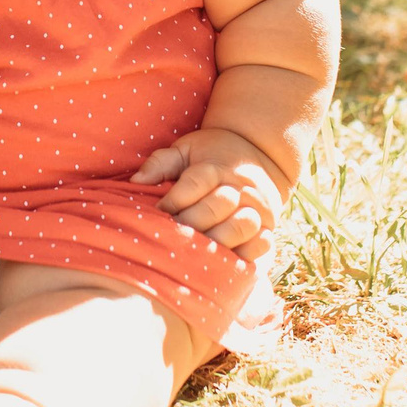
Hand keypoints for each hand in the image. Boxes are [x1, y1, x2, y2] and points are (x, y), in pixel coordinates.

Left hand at [132, 128, 285, 260]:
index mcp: (216, 166)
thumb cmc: (212, 156)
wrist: (259, 155)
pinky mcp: (270, 226)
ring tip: (196, 249)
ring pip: (241, 226)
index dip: (174, 200)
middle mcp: (240, 186)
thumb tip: (137, 180)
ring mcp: (258, 207)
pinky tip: (223, 257)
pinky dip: (245, 253)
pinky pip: (262, 244)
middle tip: (172, 236)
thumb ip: (162, 162)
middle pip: (216, 207)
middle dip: (190, 223)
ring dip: (216, 240)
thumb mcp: (186, 149)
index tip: (158, 213)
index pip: (195, 183)